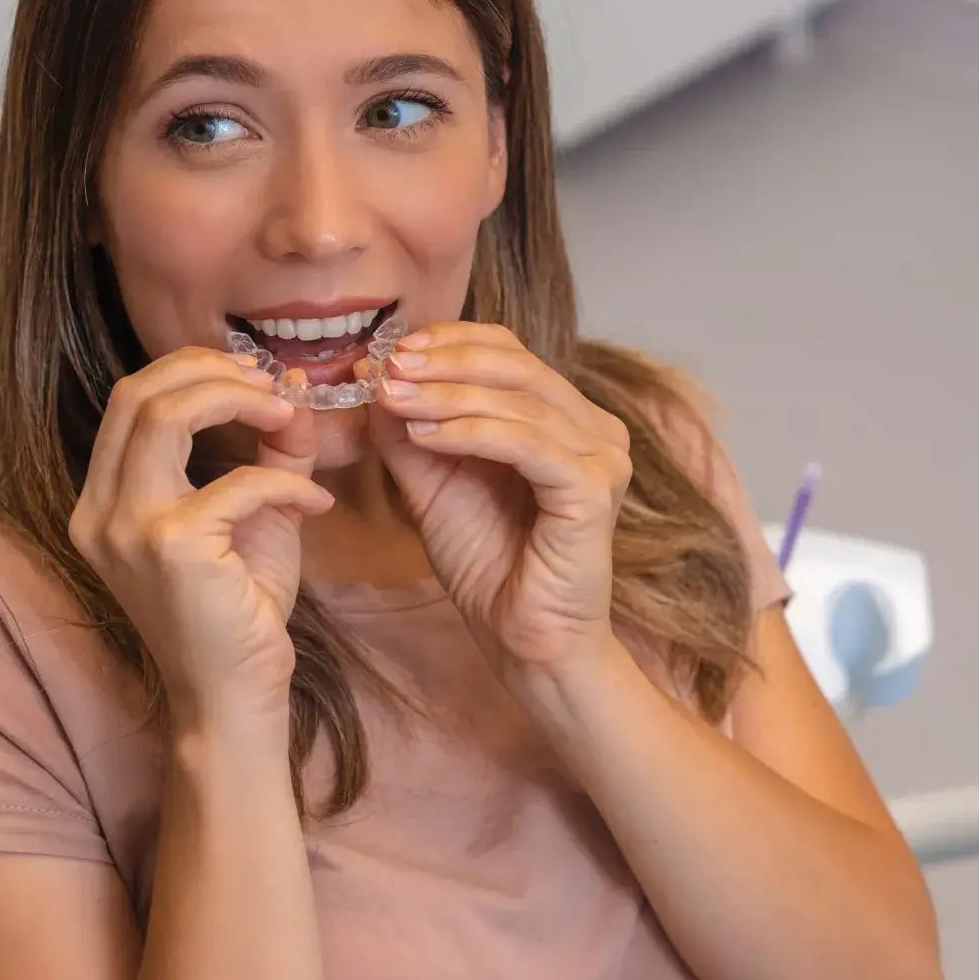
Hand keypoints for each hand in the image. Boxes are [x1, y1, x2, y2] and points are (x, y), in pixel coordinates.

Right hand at [70, 348, 329, 723]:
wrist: (233, 696)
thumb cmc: (237, 613)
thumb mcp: (253, 517)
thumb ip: (269, 454)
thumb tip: (294, 394)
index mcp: (104, 502)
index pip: (130, 401)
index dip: (192, 372)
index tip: (253, 378)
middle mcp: (100, 512)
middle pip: (138, 393)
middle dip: (211, 371)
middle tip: (271, 385)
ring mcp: (127, 529)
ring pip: (166, 414)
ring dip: (238, 400)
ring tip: (288, 415)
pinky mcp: (172, 548)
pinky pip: (240, 482)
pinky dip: (287, 481)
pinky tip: (317, 502)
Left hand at [369, 322, 631, 674]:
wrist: (522, 639)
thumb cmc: (488, 565)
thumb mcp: (434, 485)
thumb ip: (410, 433)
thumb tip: (376, 377)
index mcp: (564, 418)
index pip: (511, 351)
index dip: (451, 341)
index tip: (391, 351)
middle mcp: (594, 429)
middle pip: (518, 364)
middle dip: (444, 362)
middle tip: (389, 367)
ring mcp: (602, 457)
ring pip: (519, 401)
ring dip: (447, 395)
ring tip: (393, 398)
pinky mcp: (595, 489)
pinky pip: (527, 444)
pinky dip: (471, 432)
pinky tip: (426, 436)